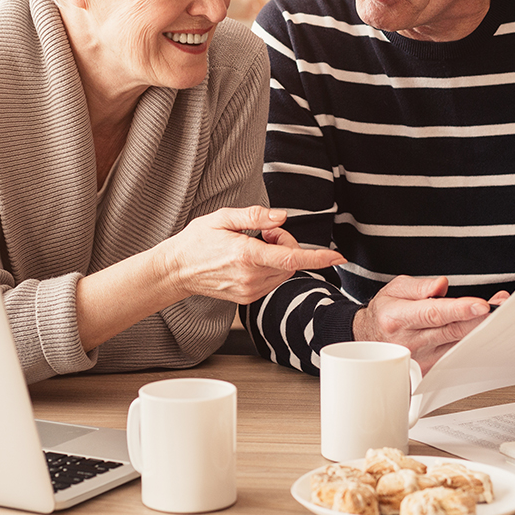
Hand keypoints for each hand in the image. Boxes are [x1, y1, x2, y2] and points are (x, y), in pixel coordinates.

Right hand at [160, 206, 344, 305]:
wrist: (177, 271)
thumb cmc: (197, 241)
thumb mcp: (222, 218)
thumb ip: (254, 216)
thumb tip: (282, 217)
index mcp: (246, 255)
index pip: (291, 259)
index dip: (318, 258)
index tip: (338, 257)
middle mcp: (250, 277)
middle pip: (291, 262)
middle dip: (285, 244)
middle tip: (263, 233)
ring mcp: (250, 290)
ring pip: (285, 273)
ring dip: (279, 257)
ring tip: (253, 245)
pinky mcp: (248, 297)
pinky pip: (273, 281)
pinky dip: (271, 268)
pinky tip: (250, 259)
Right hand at [352, 276, 508, 372]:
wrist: (370, 340)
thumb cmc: (385, 313)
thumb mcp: (395, 289)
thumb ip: (419, 286)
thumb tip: (441, 285)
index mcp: (398, 318)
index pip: (433, 313)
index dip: (459, 309)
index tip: (481, 304)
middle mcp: (410, 341)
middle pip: (452, 330)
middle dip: (480, 318)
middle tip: (502, 307)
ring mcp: (421, 358)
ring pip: (458, 345)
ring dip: (481, 330)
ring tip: (500, 313)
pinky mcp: (430, 369)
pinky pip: (457, 356)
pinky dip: (474, 343)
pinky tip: (486, 332)